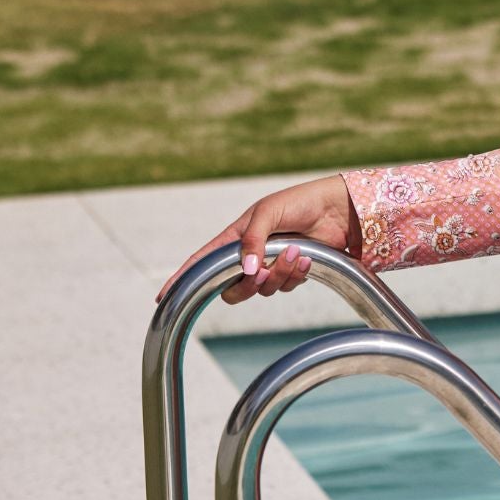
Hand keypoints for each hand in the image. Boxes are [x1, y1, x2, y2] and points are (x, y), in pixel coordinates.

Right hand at [156, 174, 361, 304]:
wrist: (337, 209)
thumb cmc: (300, 202)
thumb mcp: (268, 212)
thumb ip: (253, 240)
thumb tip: (246, 271)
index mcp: (236, 237)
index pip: (203, 261)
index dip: (183, 278)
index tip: (163, 297)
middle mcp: (249, 254)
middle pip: (232, 288)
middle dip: (248, 285)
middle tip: (265, 269)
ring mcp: (270, 264)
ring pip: (262, 289)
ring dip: (280, 274)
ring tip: (297, 251)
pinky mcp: (291, 272)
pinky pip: (285, 286)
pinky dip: (295, 275)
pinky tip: (307, 258)